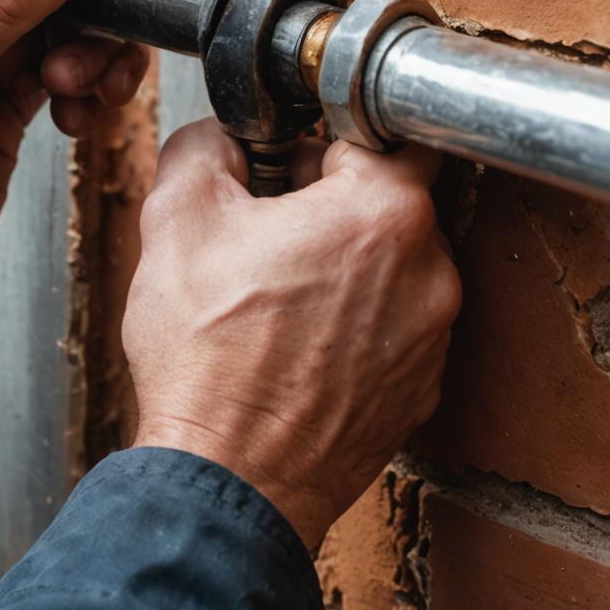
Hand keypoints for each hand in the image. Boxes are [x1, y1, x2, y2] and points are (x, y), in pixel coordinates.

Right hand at [124, 122, 459, 551]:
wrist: (228, 482)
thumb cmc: (207, 358)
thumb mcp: (177, 217)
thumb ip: (204, 145)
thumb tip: (222, 136)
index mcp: (384, 212)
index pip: (380, 127)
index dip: (321, 130)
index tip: (287, 149)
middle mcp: (430, 272)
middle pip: (388, 199)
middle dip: (327, 198)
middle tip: (264, 220)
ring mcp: (432, 339)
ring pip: (390, 265)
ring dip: (340, 262)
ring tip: (271, 289)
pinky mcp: (419, 391)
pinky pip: (389, 326)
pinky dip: (349, 321)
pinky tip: (289, 341)